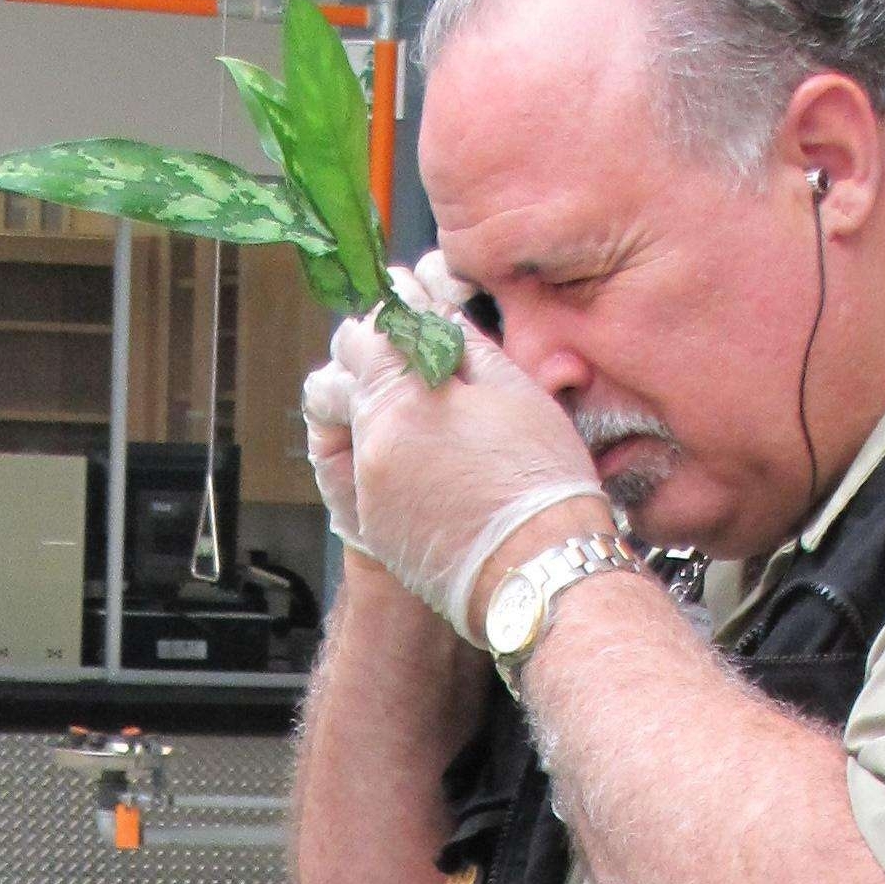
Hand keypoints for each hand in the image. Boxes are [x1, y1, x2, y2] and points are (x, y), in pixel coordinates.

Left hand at [330, 264, 609, 639]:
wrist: (539, 575)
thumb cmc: (540, 483)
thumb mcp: (514, 392)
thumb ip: (461, 343)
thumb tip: (429, 309)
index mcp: (401, 404)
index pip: (366, 335)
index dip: (387, 316)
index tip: (407, 311)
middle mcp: (370, 446)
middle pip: (345, 378)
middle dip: (372, 360)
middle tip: (413, 359)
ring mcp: (367, 490)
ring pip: (347, 424)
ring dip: (371, 406)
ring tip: (420, 410)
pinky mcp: (375, 526)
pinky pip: (359, 471)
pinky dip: (381, 453)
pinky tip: (426, 458)